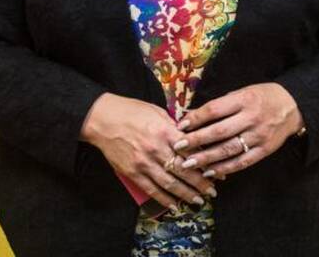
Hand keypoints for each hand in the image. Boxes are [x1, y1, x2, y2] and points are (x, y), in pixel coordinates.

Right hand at [79, 92, 217, 209]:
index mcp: (164, 131)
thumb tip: (191, 137)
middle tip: (213, 191)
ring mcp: (143, 163)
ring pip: (170, 184)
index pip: (190, 150)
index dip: (205, 162)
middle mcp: (155, 148)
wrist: (102, 119)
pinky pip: (152, 190)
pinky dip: (165, 200)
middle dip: (200, 183)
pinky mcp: (132, 173)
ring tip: (198, 201)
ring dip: (186, 194)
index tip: (216, 170)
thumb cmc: (130, 111)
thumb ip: (173, 126)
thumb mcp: (156, 111)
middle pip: (183, 170)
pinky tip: (175, 206)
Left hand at [172, 83, 303, 179]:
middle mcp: (251, 118)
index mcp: (244, 100)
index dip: (197, 118)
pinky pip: (243, 161)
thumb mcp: (242, 92)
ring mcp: (259, 136)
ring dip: (207, 158)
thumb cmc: (262, 97)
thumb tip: (191, 115)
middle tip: (179, 147)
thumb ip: (220, 105)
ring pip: (229, 149)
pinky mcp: (265, 150)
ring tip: (189, 164)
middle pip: (220, 131)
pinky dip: (225, 168)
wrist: (293, 106)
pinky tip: (210, 172)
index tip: (181, 126)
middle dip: (197, 140)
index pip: (215, 109)